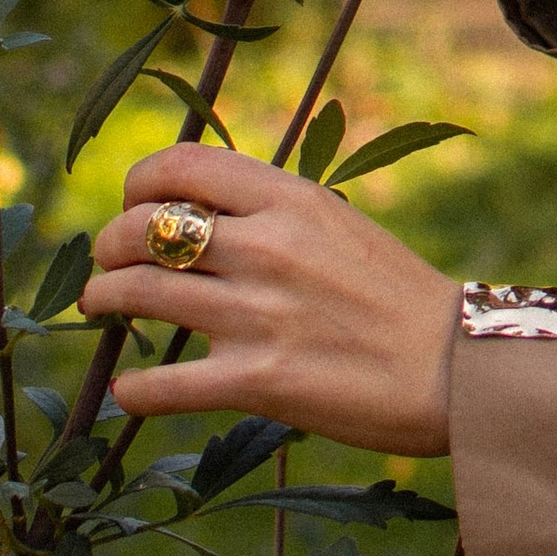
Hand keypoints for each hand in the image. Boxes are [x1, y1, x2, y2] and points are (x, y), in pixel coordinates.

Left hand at [81, 145, 461, 454]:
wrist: (454, 370)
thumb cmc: (398, 296)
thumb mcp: (338, 224)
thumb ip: (271, 211)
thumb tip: (196, 210)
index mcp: (290, 199)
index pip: (178, 165)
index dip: (137, 184)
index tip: (133, 205)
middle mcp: (267, 247)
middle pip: (141, 229)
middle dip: (109, 246)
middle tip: (111, 265)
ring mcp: (257, 314)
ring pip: (135, 294)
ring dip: (104, 302)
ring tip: (102, 309)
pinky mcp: (256, 380)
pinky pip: (159, 383)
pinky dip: (133, 389)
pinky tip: (132, 390)